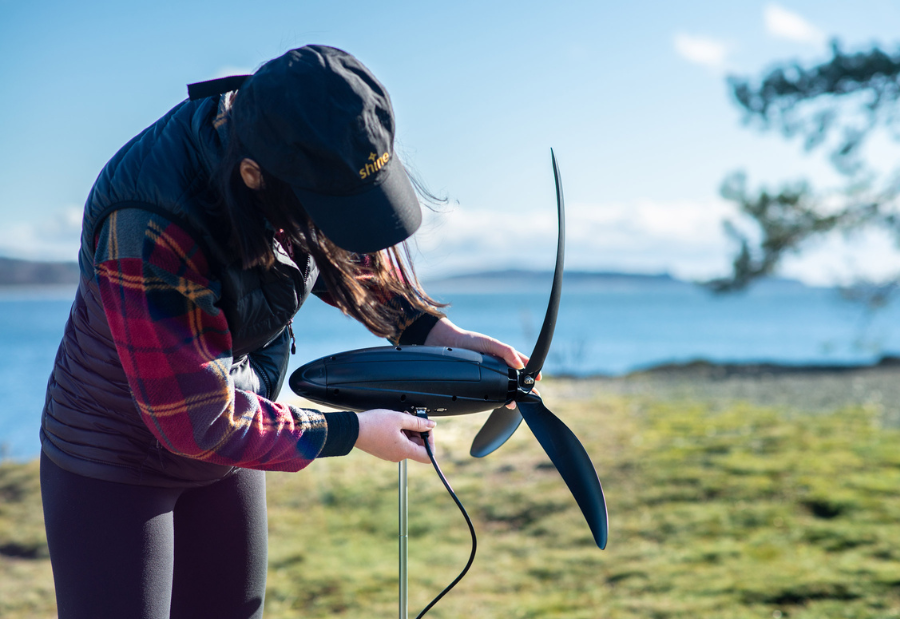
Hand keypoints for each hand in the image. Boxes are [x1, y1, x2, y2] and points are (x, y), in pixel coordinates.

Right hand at [355, 409, 435, 463]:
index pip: (428, 456)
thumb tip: (431, 425)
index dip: (431, 441)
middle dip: (418, 431)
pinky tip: (393, 423)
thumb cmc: (373, 424)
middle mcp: (398, 455)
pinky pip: (399, 444)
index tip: (426, 429)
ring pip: (408, 443)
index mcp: (404, 450)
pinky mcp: (385, 451)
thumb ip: (418, 422)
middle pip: (418, 447)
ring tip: (400, 418)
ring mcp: (391, 454)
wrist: (352, 430)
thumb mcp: (399, 418)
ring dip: (408, 430)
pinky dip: (400, 433)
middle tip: (410, 417)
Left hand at [423, 317, 540, 406]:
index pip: (521, 365)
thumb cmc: (467, 340)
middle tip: (531, 397)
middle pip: (514, 379)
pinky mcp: (477, 382)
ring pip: (503, 387)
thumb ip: (504, 351)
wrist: (444, 343)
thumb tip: (519, 364)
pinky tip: (499, 404)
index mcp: (502, 355)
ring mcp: (487, 375)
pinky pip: (490, 392)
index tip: (537, 380)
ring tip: (514, 403)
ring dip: (510, 396)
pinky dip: (496, 398)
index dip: (530, 372)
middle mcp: (496, 366)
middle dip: (523, 388)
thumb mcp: (488, 343)